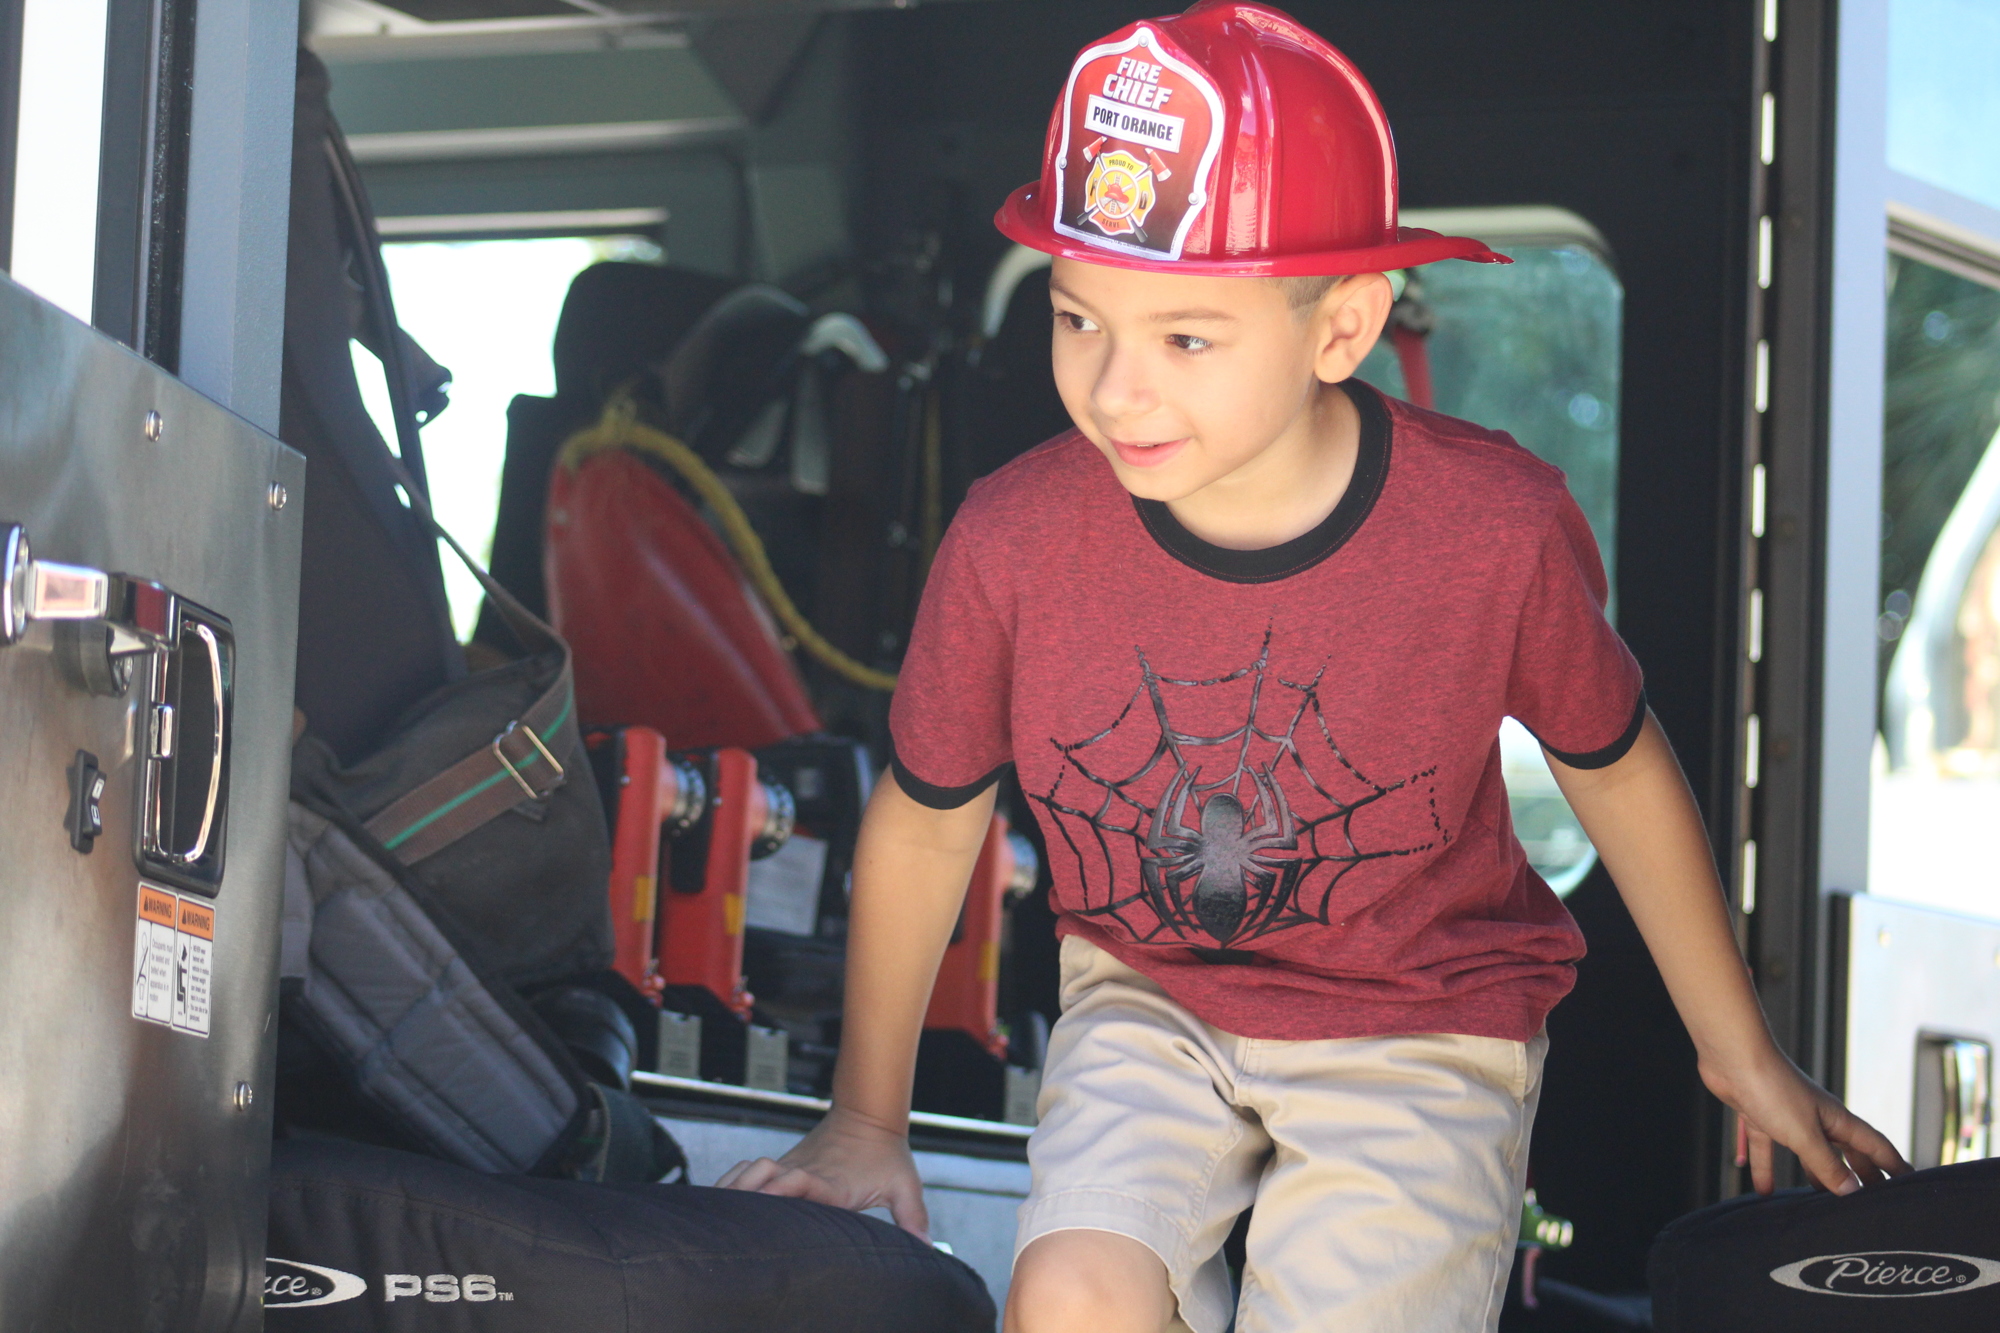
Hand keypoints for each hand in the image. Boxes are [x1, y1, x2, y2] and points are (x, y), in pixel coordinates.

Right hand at [716, 1105, 930, 1239]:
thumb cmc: (887, 1155)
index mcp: (831, 1182)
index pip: (800, 1183)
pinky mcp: (782, 1164)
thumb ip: (914, 1219)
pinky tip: (718, 1200)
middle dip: (746, 1197)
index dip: (780, 1191)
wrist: (869, 1114)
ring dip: (734, 1189)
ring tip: (714, 1215)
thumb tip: (928, 1249)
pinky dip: (732, 1182)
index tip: (765, 1204)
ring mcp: (790, 1166)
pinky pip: (749, 1171)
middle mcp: (804, 1172)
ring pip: (752, 1172)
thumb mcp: (905, 1185)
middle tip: (726, 1222)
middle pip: (765, 1179)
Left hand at [1701, 1048, 1911, 1194]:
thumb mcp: (1805, 1135)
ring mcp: (1786, 1116)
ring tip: (1819, 1201)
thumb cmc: (1773, 1089)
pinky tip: (1763, 1189)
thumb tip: (1852, 1192)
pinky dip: (1766, 1168)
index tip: (1912, 1183)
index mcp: (1836, 1120)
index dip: (1894, 1165)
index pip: (1874, 1146)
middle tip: (1870, 1201)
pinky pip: (1766, 1147)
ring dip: (1814, 1175)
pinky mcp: (1758, 1115)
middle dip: (1858, 1175)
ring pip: (1806, 1152)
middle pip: (1843, 1152)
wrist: (1731, 1056)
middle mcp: (1815, 1118)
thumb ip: (1827, 1165)